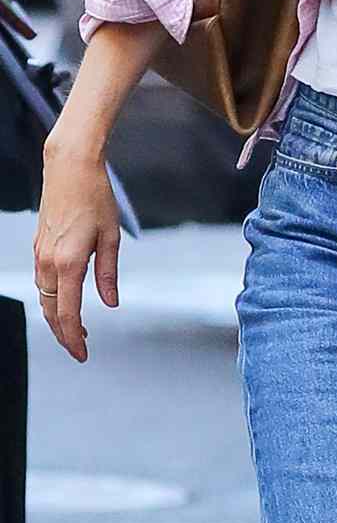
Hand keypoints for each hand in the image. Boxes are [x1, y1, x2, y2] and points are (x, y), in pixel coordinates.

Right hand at [34, 143, 121, 362]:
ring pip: (44, 298)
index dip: (74, 337)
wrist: (70, 169)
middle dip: (64, 333)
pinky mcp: (39, 247)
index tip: (83, 353)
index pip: (67, 313)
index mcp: (68, 263)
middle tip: (80, 348)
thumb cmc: (95, 197)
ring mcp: (40, 255)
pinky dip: (53, 298)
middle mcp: (48, 262)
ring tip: (78, 328)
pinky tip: (65, 300)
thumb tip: (110, 302)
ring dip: (58, 317)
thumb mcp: (111, 236)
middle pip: (51, 311)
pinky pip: (43, 282)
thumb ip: (108, 273)